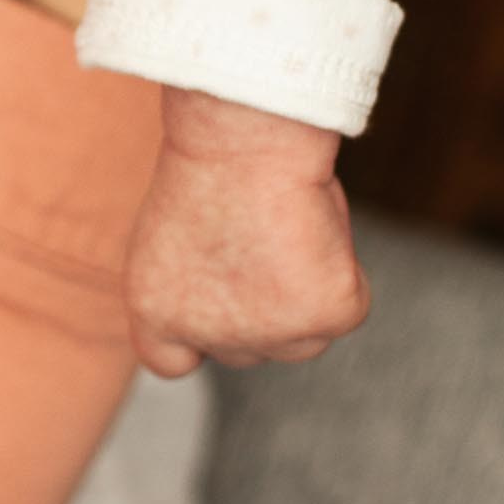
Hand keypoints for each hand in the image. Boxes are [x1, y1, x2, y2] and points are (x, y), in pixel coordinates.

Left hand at [125, 88, 370, 378]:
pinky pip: (348, 304)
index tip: (221, 304)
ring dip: (304, 298)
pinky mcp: (323, 318)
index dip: (200, 338)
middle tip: (265, 245)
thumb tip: (246, 294)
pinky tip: (316, 227)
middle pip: (249, 349)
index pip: (173, 360)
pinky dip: (345, 270)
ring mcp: (269, 335)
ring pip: (302, 338)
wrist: (241, 142)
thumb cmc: (209, 165)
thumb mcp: (175, 233)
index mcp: (155, 310)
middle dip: (261, 312)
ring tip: (288, 230)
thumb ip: (199, 279)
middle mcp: (208, 336)